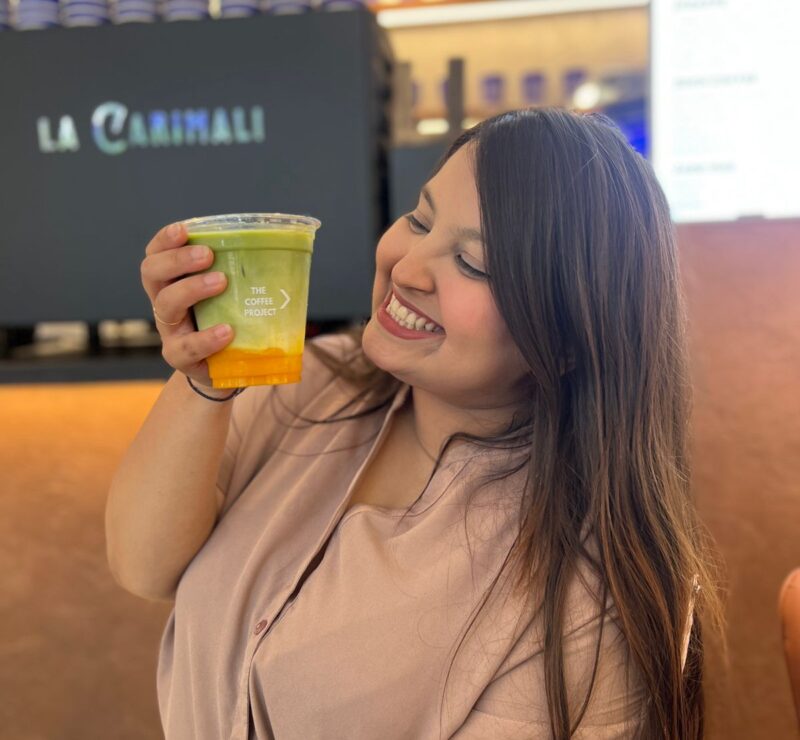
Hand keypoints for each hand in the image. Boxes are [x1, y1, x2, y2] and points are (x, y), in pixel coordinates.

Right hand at [141, 222, 232, 389]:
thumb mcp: (230, 295)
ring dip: (192, 289)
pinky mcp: (180, 358)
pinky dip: (206, 338)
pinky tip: (226, 331)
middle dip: (177, 260)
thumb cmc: (229, 321)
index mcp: (173, 281)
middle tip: (208, 256)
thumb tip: (280, 248)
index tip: (184, 230)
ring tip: (221, 282)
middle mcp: (165, 302)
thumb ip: (241, 274)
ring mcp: (170, 331)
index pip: (157, 254)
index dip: (165, 240)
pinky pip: (185, 348)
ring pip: (166, 305)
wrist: (225, 369)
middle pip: (152, 273)